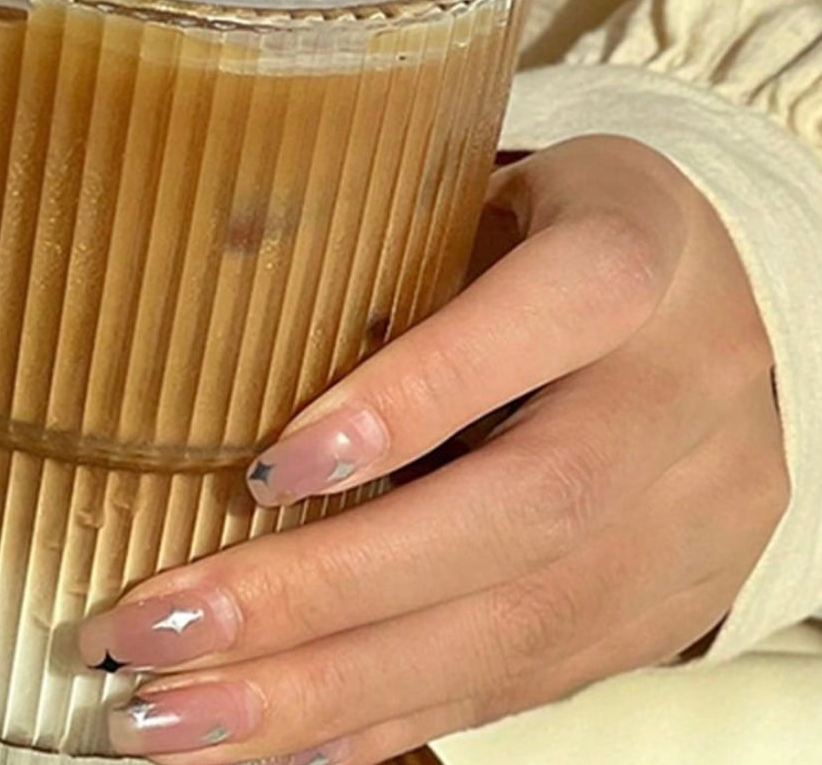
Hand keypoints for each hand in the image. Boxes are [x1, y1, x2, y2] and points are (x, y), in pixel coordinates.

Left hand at [78, 135, 787, 764]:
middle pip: (522, 511)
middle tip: (158, 633)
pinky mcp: (668, 602)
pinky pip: (529, 679)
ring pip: (520, 627)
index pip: (543, 317)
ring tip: (175, 719)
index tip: (263, 471)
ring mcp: (690, 517)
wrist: (737, 308)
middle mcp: (679, 394)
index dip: (412, 398)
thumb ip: (386, 245)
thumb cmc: (564, 228)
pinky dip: (390, 715)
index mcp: (633, 258)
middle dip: (325, 590)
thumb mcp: (494, 186)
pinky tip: (279, 738)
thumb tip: (204, 316)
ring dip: (328, 689)